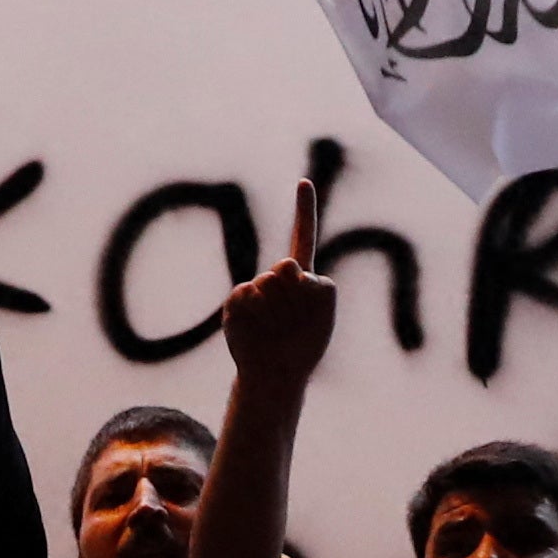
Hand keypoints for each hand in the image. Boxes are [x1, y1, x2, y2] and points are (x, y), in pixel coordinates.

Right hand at [218, 178, 337, 387]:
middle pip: (288, 267)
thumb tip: (284, 263)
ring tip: (278, 330)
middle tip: (295, 320)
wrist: (275, 375)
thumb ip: (312, 283)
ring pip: (270, 281)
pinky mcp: (236, 301)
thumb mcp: (321, 312)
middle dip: (295, 292)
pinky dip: (257, 312)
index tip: (303, 182)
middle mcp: (276, 278)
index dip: (304, 209)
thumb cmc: (303, 347)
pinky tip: (259, 330)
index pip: (302, 236)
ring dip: (279, 308)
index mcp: (302, 278)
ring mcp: (255, 288)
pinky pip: (249, 294)